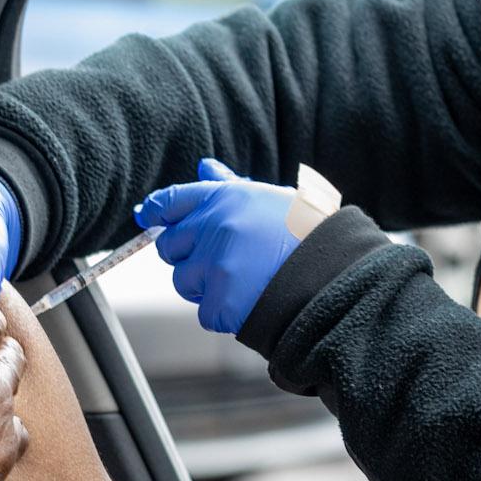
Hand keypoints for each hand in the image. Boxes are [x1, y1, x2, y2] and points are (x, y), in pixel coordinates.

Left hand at [135, 158, 302, 334]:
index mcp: (225, 199)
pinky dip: (223, 313)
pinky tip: (250, 301)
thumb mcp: (269, 200)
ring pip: (183, 281)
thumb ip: (229, 187)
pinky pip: (204, 312)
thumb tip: (203, 167)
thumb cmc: (305, 236)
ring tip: (244, 280)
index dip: (155, 209)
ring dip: (204, 286)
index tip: (146, 215)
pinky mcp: (220, 302)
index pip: (171, 201)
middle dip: (187, 256)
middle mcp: (214, 228)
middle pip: (169, 246)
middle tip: (223, 260)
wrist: (334, 276)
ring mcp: (215, 266)